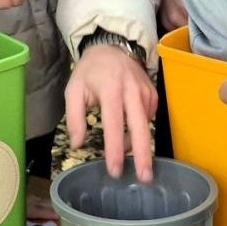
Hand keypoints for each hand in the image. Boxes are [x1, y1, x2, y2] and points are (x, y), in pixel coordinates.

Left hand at [67, 43, 157, 182]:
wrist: (112, 46)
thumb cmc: (90, 72)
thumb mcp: (73, 90)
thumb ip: (74, 118)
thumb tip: (77, 145)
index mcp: (110, 89)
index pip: (114, 125)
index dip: (115, 150)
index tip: (115, 170)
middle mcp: (132, 91)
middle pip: (140, 128)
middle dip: (143, 155)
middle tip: (144, 178)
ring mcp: (145, 92)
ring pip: (145, 126)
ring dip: (138, 145)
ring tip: (129, 156)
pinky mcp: (153, 94)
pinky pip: (149, 118)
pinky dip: (140, 128)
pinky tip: (130, 129)